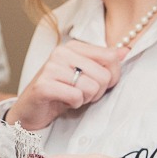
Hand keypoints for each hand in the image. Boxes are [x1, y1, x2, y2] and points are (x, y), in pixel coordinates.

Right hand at [7, 39, 125, 129]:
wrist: (30, 110)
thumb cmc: (60, 92)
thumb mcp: (84, 75)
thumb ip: (104, 62)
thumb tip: (125, 51)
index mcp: (73, 47)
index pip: (110, 56)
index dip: (111, 76)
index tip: (97, 83)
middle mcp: (61, 53)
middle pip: (103, 74)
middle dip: (97, 91)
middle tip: (81, 94)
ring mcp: (50, 68)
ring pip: (91, 87)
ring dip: (85, 99)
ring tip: (72, 98)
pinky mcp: (43, 85)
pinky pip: (75, 96)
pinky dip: (74, 104)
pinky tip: (63, 103)